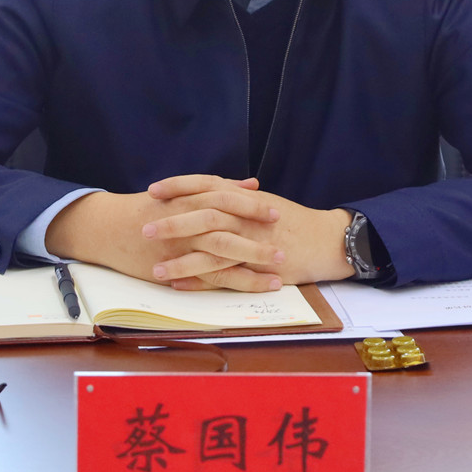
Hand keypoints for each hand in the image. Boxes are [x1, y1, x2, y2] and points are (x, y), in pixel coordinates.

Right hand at [45, 175, 287, 290]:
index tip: (275, 211)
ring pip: (222, 251)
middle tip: (282, 239)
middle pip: (227, 223)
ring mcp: (179, 244)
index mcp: (188, 198)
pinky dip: (233, 281)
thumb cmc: (147, 208)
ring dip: (253, 259)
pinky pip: (209, 277)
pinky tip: (255, 286)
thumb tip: (251, 183)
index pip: (225, 197)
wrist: (107, 228)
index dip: (251, 205)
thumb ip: (217, 189)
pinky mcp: (174, 267)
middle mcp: (185, 219)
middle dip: (256, 232)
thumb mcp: (180, 192)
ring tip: (278, 268)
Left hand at [146, 175, 355, 290]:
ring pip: (211, 250)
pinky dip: (200, 281)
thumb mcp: (264, 202)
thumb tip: (213, 187)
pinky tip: (179, 285)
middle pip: (204, 216)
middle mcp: (246, 218)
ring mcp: (252, 245)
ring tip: (155, 268)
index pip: (207, 186)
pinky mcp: (257, 269)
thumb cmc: (295, 220)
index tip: (154, 189)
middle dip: (173, 222)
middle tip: (145, 228)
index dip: (180, 186)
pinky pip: (224, 276)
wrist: (326, 241)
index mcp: (245, 198)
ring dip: (181, 259)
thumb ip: (237, 195)